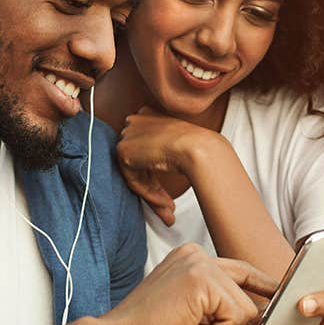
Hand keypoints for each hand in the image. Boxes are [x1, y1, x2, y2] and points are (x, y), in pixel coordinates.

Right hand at [100, 244, 277, 324]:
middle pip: (246, 293)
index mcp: (190, 258)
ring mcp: (201, 265)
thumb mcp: (188, 312)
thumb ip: (216, 306)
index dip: (261, 285)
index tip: (280, 292)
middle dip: (232, 323)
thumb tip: (256, 314)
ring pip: (243, 310)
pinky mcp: (204, 282)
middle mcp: (197, 255)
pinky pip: (234, 320)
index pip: (240, 269)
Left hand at [117, 107, 226, 225]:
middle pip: (139, 162)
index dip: (157, 173)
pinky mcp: (123, 150)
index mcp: (148, 114)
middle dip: (153, 188)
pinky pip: (132, 180)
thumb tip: (159, 167)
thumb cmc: (199, 145)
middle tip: (169, 206)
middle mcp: (135, 121)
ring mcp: (127, 134)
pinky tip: (165, 202)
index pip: (146, 149)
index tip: (169, 188)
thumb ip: (162, 152)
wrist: (198, 148)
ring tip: (169, 210)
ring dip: (152, 195)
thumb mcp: (179, 143)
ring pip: (135, 173)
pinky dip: (148, 194)